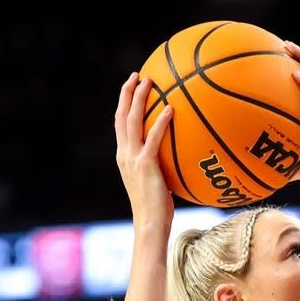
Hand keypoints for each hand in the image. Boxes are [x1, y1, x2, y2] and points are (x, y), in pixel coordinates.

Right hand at [114, 73, 173, 224]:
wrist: (150, 224)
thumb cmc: (157, 209)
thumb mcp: (157, 183)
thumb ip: (161, 167)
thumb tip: (179, 157)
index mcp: (124, 157)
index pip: (120, 124)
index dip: (123, 103)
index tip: (131, 87)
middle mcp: (124, 154)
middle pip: (121, 116)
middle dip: (128, 93)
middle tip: (138, 75)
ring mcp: (132, 159)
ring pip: (132, 121)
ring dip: (140, 98)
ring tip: (150, 82)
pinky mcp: (145, 165)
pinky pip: (153, 138)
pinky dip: (160, 122)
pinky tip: (171, 109)